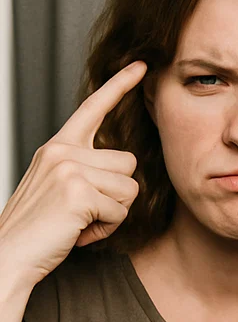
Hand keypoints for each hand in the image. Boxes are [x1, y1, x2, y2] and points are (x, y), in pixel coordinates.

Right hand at [0, 61, 144, 289]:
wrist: (10, 255)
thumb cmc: (40, 228)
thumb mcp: (60, 187)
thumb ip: (87, 169)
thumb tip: (124, 169)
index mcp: (58, 146)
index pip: (93, 108)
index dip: (120, 86)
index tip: (141, 66)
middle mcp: (62, 151)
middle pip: (129, 164)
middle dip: (117, 195)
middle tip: (85, 211)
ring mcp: (68, 169)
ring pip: (130, 188)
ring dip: (113, 213)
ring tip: (81, 221)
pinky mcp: (78, 192)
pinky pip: (120, 210)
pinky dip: (106, 228)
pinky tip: (79, 231)